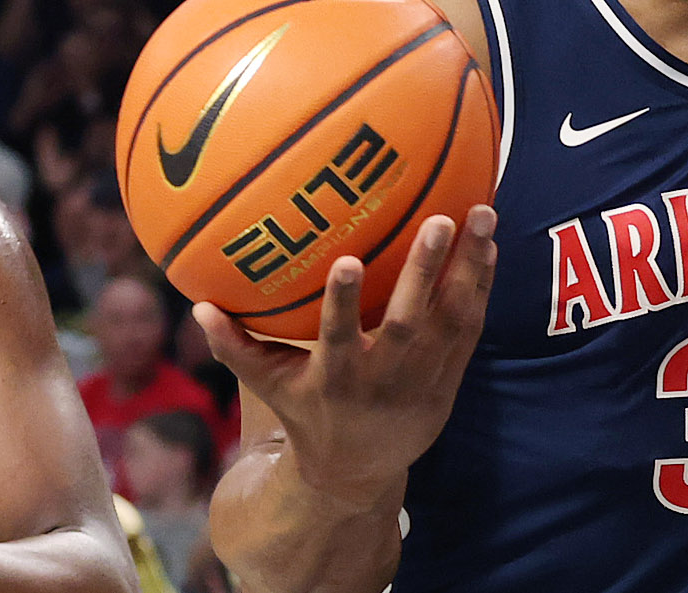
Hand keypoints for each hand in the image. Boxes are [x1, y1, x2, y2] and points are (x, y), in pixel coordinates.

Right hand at [194, 206, 496, 508]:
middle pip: (410, 322)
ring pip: (453, 320)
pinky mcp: (450, 379)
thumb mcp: (268, 386)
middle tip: (440, 219)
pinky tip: (490, 246)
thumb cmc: (307, 412)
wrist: (356, 472)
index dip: (343, 302)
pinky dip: (482, 287)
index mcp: (337, 379)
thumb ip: (236, 346)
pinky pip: (472, 328)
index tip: (347, 260)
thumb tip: (197, 304)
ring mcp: (422, 380)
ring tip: (483, 214)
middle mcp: (383, 379)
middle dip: (425, 271)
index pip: (339, 337)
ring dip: (469, 267)